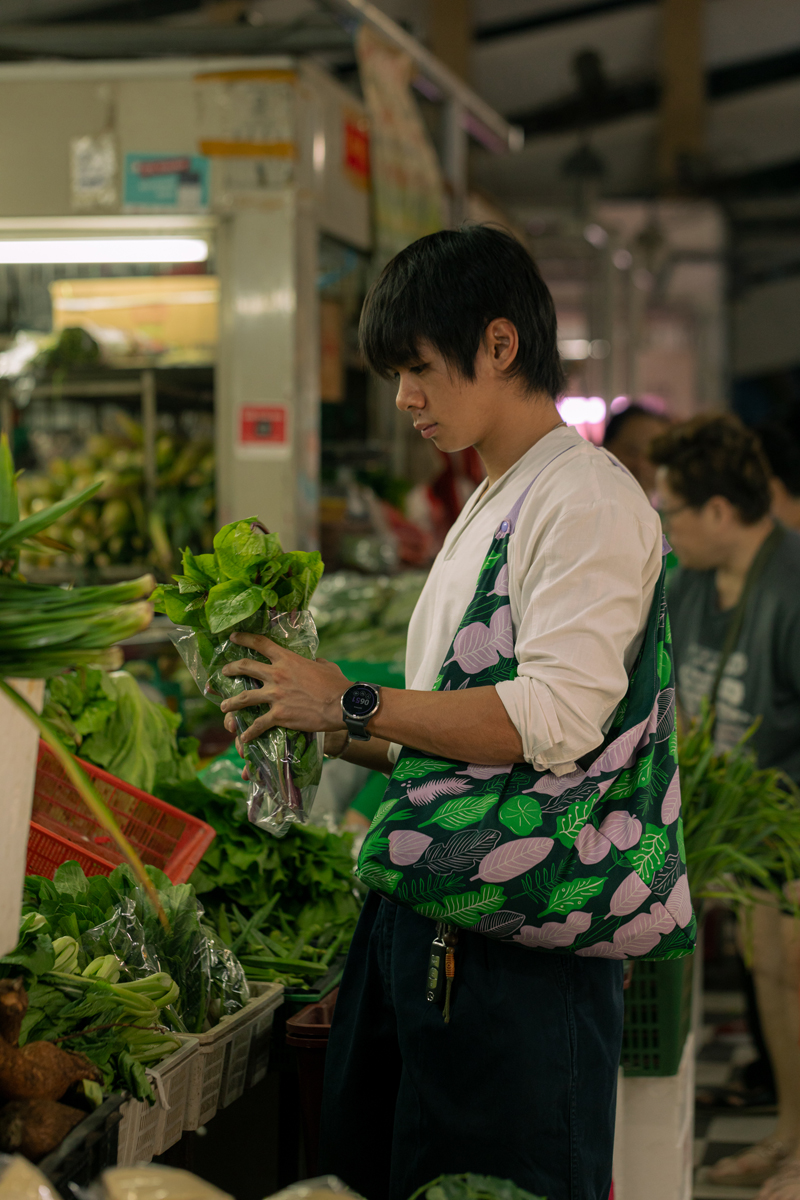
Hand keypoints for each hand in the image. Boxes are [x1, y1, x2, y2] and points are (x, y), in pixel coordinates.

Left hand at [220, 631, 348, 746]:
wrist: (342, 705)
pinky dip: (249, 732)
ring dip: (231, 703)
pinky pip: (258, 724)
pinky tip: (244, 738)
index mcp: (287, 659)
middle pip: (245, 667)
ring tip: (223, 706)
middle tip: (223, 671)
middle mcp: (277, 675)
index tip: (233, 637)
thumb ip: (316, 662)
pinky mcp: (279, 715)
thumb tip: (316, 661)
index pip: (261, 644)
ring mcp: (276, 695)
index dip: (244, 639)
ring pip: (244, 698)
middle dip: (231, 669)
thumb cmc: (337, 684)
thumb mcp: (326, 666)